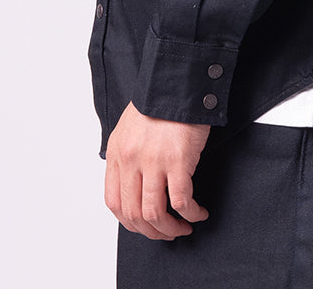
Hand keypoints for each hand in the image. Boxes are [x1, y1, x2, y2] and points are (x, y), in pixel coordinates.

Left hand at [104, 102, 211, 239]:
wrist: (179, 80)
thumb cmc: (160, 101)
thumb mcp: (130, 128)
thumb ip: (129, 155)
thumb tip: (135, 183)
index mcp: (117, 153)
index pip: (114, 202)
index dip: (129, 221)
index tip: (144, 225)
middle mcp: (131, 160)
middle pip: (133, 214)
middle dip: (151, 231)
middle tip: (167, 232)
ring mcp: (153, 162)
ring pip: (155, 214)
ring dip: (170, 229)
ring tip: (183, 228)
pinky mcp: (178, 160)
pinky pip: (181, 201)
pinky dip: (190, 214)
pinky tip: (198, 213)